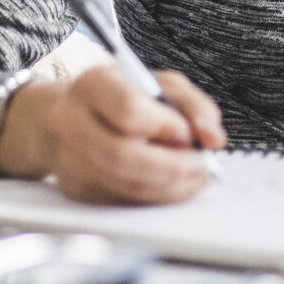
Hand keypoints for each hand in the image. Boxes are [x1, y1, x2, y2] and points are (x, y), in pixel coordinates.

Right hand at [0, 65, 226, 204]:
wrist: (73, 114)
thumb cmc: (124, 95)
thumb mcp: (161, 85)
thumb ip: (194, 106)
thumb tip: (214, 140)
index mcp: (92, 84)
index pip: (128, 111)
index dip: (164, 127)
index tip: (188, 133)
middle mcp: (71, 120)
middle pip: (122, 155)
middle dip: (173, 166)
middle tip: (202, 165)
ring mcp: (68, 158)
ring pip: (124, 184)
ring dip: (170, 186)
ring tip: (195, 176)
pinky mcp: (76, 188)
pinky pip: (122, 200)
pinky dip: (156, 197)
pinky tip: (174, 185)